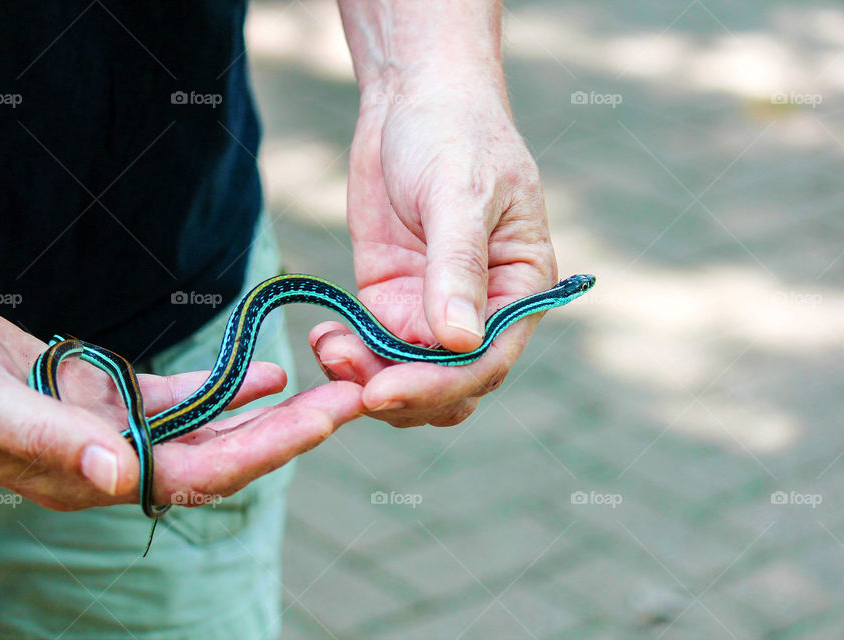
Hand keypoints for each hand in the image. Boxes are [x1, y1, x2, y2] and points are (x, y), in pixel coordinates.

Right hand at [0, 282, 362, 509]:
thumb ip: (50, 439)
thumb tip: (123, 477)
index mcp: (85, 476)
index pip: (194, 474)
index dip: (262, 453)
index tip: (320, 422)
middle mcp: (108, 462)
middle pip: (216, 456)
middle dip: (285, 433)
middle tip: (351, 400)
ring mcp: (109, 430)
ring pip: (205, 430)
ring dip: (263, 414)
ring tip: (323, 388)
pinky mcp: (103, 397)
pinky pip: (177, 398)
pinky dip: (221, 388)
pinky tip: (263, 373)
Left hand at [311, 69, 556, 427]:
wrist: (412, 98)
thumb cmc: (455, 133)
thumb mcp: (459, 192)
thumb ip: (459, 265)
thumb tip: (461, 342)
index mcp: (519, 290)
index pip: (487, 363)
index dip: (438, 387)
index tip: (385, 392)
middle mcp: (480, 310)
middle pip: (447, 385)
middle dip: (401, 394)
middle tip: (351, 381)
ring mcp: (432, 308)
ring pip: (405, 375)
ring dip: (368, 378)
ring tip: (329, 348)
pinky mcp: (390, 299)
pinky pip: (372, 347)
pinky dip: (348, 354)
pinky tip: (324, 335)